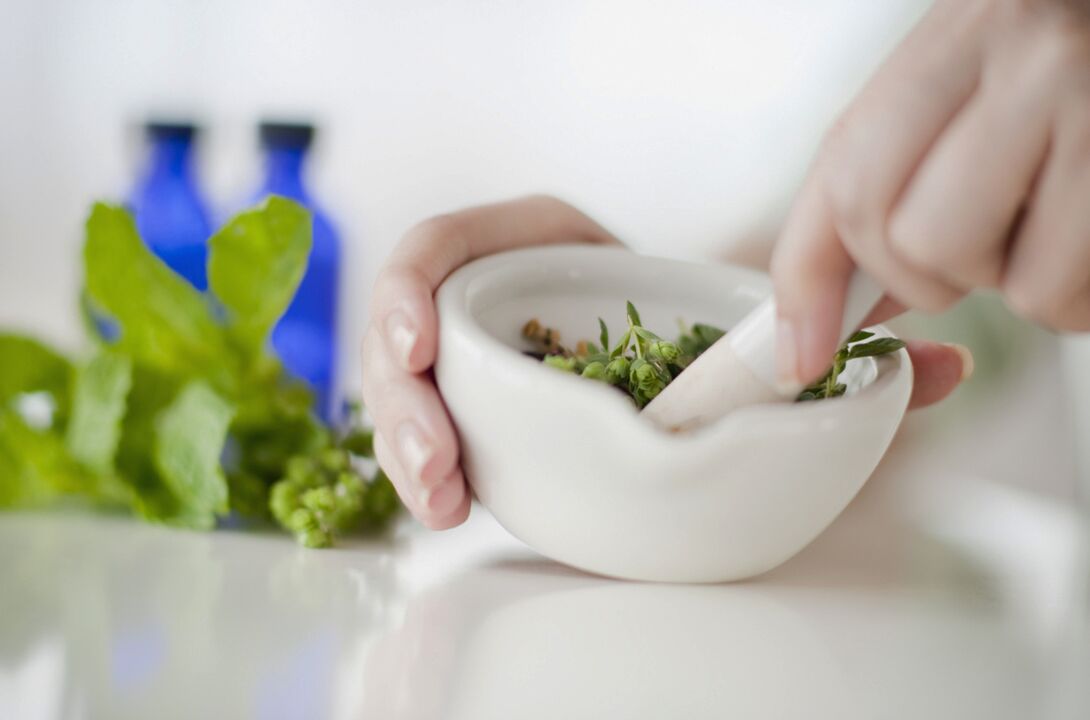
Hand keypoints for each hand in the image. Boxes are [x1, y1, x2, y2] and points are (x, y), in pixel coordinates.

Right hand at [363, 197, 970, 529]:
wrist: (670, 354)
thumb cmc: (695, 323)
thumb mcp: (744, 319)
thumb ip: (824, 340)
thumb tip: (938, 368)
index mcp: (541, 249)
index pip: (451, 241)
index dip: (416, 287)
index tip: (424, 344)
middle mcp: (495, 302)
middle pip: (408, 329)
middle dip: (407, 401)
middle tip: (438, 466)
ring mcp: (475, 362)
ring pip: (406, 393)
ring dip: (408, 448)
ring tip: (442, 503)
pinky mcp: (471, 417)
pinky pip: (425, 435)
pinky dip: (425, 473)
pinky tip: (449, 510)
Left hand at [771, 0, 1089, 384]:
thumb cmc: (1046, 71)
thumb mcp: (946, 98)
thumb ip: (874, 190)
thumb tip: (823, 322)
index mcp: (952, 43)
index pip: (846, 182)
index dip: (810, 287)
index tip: (804, 352)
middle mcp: (1024, 64)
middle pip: (911, 241)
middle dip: (927, 279)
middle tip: (976, 240)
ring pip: (995, 278)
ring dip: (1012, 285)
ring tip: (1042, 224)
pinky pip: (1066, 296)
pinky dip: (1071, 296)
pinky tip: (1080, 236)